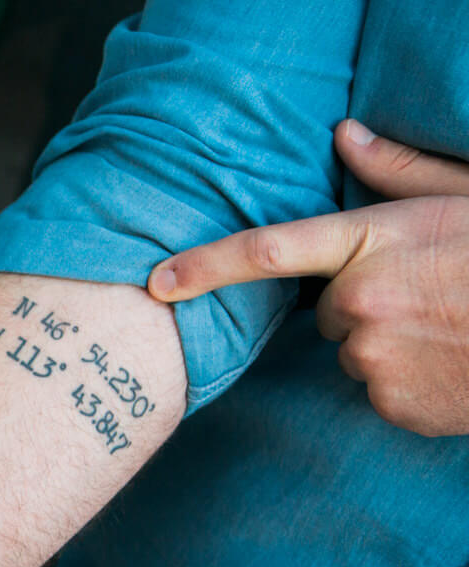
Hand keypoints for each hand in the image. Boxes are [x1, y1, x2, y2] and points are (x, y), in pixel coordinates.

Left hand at [148, 119, 468, 435]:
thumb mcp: (466, 198)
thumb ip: (400, 171)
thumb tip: (346, 135)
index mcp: (373, 243)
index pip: (267, 251)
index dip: (204, 267)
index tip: (156, 281)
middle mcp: (359, 302)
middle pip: (329, 309)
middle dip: (366, 302)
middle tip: (432, 295)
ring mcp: (372, 358)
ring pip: (355, 351)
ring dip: (389, 343)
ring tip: (451, 328)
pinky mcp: (389, 404)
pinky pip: (379, 391)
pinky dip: (408, 381)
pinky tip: (453, 362)